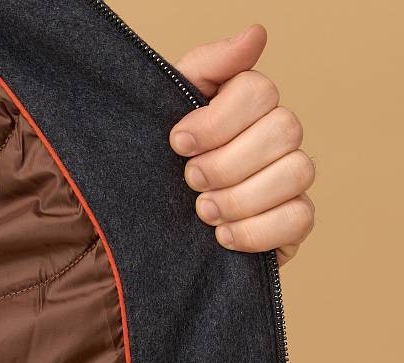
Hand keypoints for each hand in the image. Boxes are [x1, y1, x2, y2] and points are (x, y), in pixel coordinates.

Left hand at [169, 25, 313, 265]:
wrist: (151, 229)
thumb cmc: (163, 163)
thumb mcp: (169, 108)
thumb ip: (209, 66)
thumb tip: (256, 35)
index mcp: (250, 105)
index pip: (259, 92)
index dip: (217, 120)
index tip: (178, 142)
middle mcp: (278, 137)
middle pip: (283, 129)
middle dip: (228, 161)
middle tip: (191, 180)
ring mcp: (291, 179)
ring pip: (297, 171)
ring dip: (242, 197)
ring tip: (204, 212)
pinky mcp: (294, 223)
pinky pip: (301, 218)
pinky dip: (259, 230)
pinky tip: (223, 237)